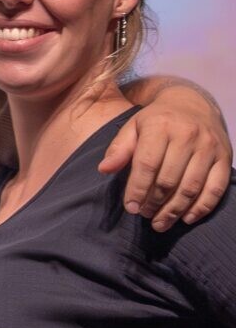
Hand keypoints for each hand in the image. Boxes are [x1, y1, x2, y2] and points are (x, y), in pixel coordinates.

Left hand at [99, 87, 231, 229]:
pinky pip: (216, 188)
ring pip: (192, 187)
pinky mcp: (225, 157)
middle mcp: (188, 135)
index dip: (137, 189)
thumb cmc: (157, 120)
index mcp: (161, 126)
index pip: (147, 164)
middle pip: (169, 179)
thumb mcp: (133, 127)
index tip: (130, 207)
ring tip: (160, 223)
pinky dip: (202, 207)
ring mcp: (209, 147)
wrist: (193, 104)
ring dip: (175, 210)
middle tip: (144, 215)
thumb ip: (119, 148)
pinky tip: (186, 218)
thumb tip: (104, 169)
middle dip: (154, 202)